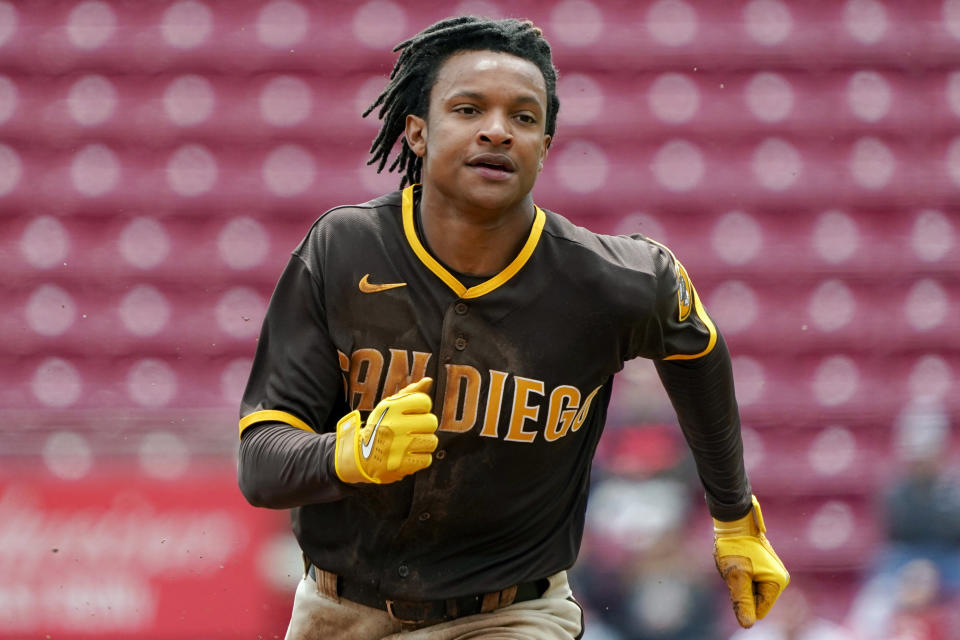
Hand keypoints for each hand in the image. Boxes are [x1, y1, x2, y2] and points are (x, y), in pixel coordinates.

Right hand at [334, 378, 438, 483]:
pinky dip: (420, 459)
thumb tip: (428, 381)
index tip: (411, 415)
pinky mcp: (401, 464)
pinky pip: (427, 459)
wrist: (357, 457)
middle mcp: (395, 425)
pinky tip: (408, 455)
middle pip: (431, 422)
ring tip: (410, 444)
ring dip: (423, 444)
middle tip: (411, 431)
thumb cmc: (378, 428)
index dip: (421, 409)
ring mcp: (398, 446)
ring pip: (432, 441)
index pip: (425, 401)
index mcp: (391, 407)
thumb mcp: (388, 407)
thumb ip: (409, 393)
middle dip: (424, 427)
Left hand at [713, 495, 789, 627]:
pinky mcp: (763, 567)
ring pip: (750, 590)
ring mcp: (771, 573)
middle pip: (755, 600)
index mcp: (777, 582)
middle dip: (741, 589)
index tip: (738, 578)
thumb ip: (742, 601)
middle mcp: (779, 578)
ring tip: (736, 563)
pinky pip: (749, 581)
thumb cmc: (735, 546)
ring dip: (739, 580)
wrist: (734, 521)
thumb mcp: (735, 575)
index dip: (744, 599)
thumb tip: (747, 626)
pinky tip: (736, 561)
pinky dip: (739, 574)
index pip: (759, 609)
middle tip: (736, 569)